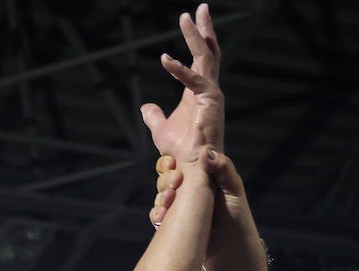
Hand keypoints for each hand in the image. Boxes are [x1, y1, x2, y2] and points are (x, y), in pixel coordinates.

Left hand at [140, 4, 222, 163]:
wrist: (189, 167)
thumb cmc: (179, 150)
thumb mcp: (160, 128)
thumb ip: (154, 115)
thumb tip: (145, 107)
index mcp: (198, 92)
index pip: (201, 59)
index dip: (197, 39)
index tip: (190, 20)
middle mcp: (209, 89)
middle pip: (209, 51)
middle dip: (204, 28)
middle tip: (200, 7)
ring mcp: (212, 94)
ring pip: (206, 56)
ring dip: (195, 36)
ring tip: (185, 16)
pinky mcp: (210, 101)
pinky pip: (194, 79)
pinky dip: (178, 68)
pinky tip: (164, 58)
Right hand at [150, 152, 267, 270]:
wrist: (232, 254)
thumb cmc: (238, 220)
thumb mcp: (234, 190)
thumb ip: (222, 168)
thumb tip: (205, 152)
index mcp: (205, 178)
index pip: (182, 162)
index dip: (173, 162)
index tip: (174, 165)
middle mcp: (192, 191)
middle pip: (167, 177)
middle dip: (165, 179)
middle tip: (174, 184)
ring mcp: (182, 208)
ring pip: (162, 196)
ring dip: (161, 197)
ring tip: (168, 201)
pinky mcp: (176, 225)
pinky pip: (160, 215)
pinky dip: (158, 214)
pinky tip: (162, 217)